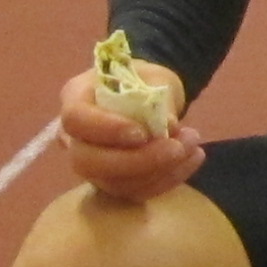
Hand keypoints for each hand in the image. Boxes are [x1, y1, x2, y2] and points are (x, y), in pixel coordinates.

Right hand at [55, 60, 202, 202]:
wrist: (147, 94)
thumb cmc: (143, 78)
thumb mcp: (152, 76)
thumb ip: (156, 98)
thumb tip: (168, 126)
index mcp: (75, 98)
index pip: (76, 120)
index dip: (107, 130)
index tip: (143, 133)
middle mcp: (74, 136)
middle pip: (88, 161)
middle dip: (136, 161)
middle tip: (176, 148)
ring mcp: (91, 164)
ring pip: (113, 183)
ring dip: (159, 171)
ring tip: (192, 146)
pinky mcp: (112, 181)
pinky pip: (135, 191)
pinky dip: (168, 178)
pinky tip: (193, 158)